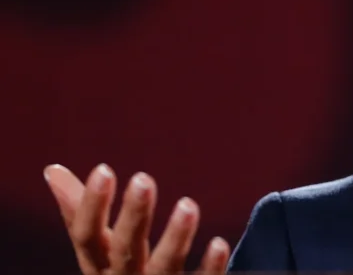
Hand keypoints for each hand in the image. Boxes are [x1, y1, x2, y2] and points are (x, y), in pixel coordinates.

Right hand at [44, 163, 229, 274]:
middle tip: (143, 179)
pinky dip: (209, 266)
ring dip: (175, 238)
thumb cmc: (123, 273)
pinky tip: (219, 243)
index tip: (103, 169)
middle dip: (133, 217)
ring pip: (164, 268)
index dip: (91, 206)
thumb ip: (80, 211)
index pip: (86, 237)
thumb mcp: (99, 250)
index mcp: (98, 267)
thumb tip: (52, 169)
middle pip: (124, 251)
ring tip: (188, 204)